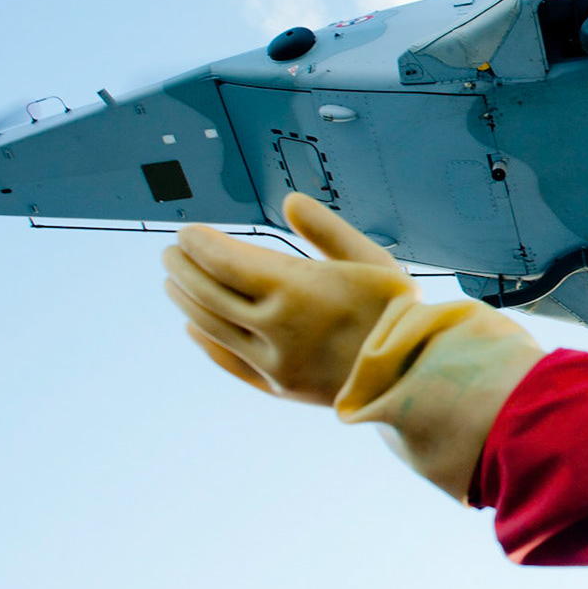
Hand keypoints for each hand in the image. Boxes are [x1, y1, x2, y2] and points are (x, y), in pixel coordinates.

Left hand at [163, 193, 416, 405]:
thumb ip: (326, 228)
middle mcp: (275, 327)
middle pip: (208, 292)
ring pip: (211, 326)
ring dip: (186, 301)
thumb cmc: (398, 310)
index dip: (199, 244)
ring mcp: (273, 362)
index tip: (187, 232)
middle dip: (184, 268)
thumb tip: (290, 201)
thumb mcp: (370, 259)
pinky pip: (228, 361)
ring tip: (174, 282)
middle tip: (171, 252)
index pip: (224, 261)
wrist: (416, 375)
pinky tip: (193, 327)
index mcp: (295, 289)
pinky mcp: (278, 387)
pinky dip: (205, 341)